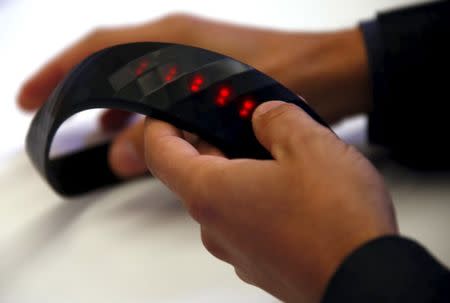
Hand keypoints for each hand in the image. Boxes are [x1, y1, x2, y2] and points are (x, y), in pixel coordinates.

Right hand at [18, 14, 370, 177]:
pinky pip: (162, 86)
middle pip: (110, 63)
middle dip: (81, 92)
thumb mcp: (213, 111)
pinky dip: (145, 107)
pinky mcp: (209, 69)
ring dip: (115, 106)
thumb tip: (123, 152)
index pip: (96, 52)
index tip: (32, 98)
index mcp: (172, 42)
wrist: (331, 72)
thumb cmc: (284, 80)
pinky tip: (144, 130)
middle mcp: (178, 41)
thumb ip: (164, 132)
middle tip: (58, 117)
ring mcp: (193, 53)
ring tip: (100, 133)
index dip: (58, 74)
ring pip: (137, 77)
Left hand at [144, 101, 396, 302]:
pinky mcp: (261, 263)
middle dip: (217, 140)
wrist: (371, 283)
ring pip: (226, 197)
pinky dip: (260, 197)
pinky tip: (294, 188)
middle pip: (196, 173)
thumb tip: (265, 116)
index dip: (160, 124)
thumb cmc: (338, 224)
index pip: (160, 152)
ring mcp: (237, 250)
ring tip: (282, 152)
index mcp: (212, 193)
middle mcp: (216, 227)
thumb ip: (277, 118)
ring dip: (244, 169)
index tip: (170, 111)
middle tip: (246, 121)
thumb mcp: (310, 144)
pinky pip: (247, 221)